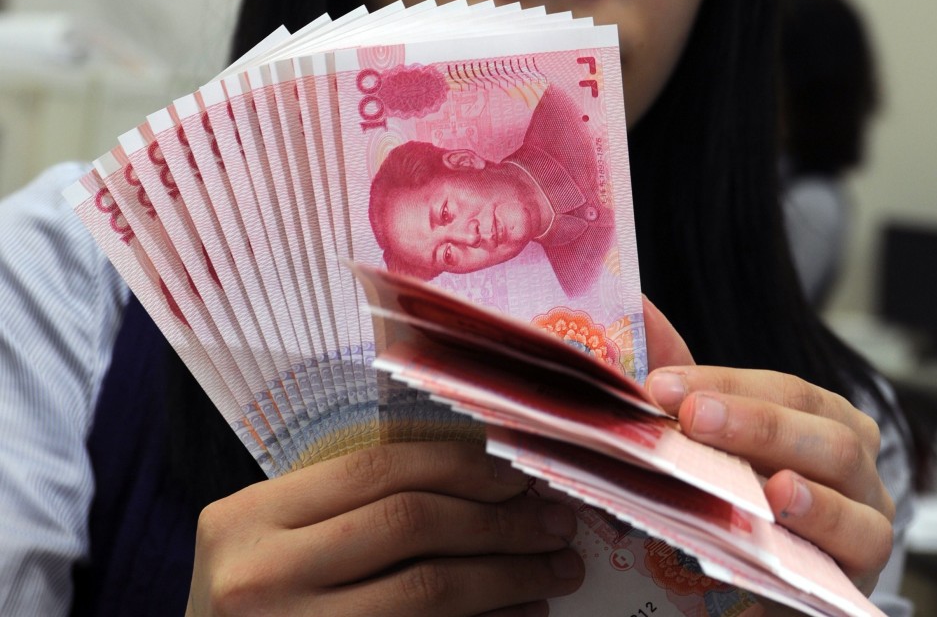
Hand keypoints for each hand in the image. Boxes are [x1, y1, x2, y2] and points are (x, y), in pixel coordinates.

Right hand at [186, 441, 583, 616]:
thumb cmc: (252, 605)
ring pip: (430, 590)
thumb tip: (475, 479)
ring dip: (509, 576)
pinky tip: (522, 614)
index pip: (377, 468)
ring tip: (555, 567)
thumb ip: (342, 505)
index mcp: (249, 519)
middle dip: (499, 520)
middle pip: (411, 523)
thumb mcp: (271, 540)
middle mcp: (263, 574)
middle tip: (555, 522)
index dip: (460, 466)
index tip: (518, 474)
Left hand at [640, 297, 894, 597]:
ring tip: (758, 476)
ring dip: (793, 469)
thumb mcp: (709, 438)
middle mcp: (851, 457)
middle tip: (691, 417)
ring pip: (844, 473)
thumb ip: (682, 380)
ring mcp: (865, 510)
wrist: (767, 584)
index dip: (722, 383)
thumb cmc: (742, 500)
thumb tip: (639, 310)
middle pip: (813, 421)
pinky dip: (822, 520)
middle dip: (751, 417)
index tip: (660, 386)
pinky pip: (858, 538)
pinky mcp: (863, 566)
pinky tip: (784, 506)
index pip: (778, 387)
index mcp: (818, 416)